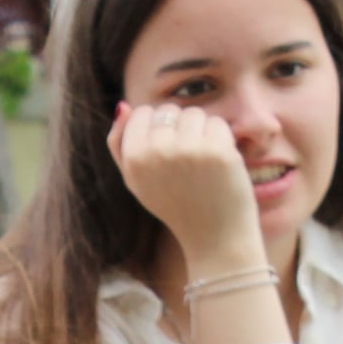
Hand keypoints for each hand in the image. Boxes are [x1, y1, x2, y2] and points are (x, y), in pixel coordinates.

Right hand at [109, 100, 268, 276]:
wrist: (214, 237)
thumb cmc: (175, 206)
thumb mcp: (136, 181)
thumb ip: (120, 145)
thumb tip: (123, 106)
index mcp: (134, 159)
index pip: (142, 112)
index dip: (156, 128)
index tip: (166, 153)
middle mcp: (158, 152)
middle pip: (169, 110)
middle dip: (179, 129)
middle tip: (186, 163)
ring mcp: (189, 150)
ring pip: (195, 113)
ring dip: (202, 132)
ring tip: (202, 163)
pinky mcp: (218, 151)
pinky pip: (217, 123)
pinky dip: (222, 139)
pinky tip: (219, 165)